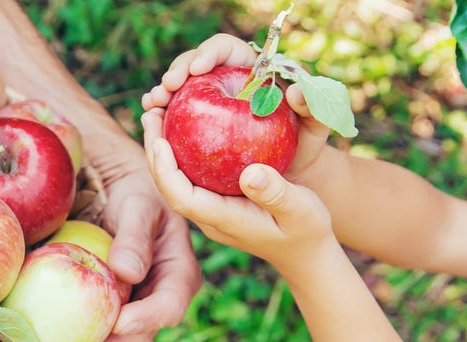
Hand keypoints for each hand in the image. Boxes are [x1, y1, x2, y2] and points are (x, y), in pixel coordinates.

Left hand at [65, 159, 201, 341]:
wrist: (125, 195)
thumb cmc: (136, 195)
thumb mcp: (139, 207)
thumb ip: (135, 236)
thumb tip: (127, 272)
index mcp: (180, 276)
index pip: (168, 304)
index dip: (146, 318)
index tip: (120, 323)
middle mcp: (163, 302)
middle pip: (144, 337)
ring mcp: (141, 314)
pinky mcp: (118, 319)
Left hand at [140, 107, 332, 267]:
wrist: (306, 252)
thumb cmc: (307, 230)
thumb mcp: (302, 210)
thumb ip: (277, 194)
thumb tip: (250, 173)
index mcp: (225, 220)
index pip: (183, 198)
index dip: (165, 171)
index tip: (159, 141)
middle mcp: (210, 216)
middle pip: (170, 186)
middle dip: (155, 151)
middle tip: (150, 111)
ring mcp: (211, 210)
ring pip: (176, 179)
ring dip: (163, 148)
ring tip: (158, 112)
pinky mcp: (216, 201)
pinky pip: (191, 175)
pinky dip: (182, 150)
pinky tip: (183, 123)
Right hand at [142, 33, 332, 181]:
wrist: (290, 168)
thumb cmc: (304, 142)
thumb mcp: (315, 126)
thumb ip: (312, 107)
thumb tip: (294, 91)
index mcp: (250, 65)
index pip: (224, 47)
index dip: (208, 53)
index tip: (198, 69)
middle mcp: (224, 77)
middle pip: (194, 63)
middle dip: (177, 71)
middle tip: (168, 88)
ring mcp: (207, 100)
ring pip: (179, 88)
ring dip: (163, 93)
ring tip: (154, 105)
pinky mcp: (197, 123)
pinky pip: (175, 116)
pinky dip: (161, 117)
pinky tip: (151, 123)